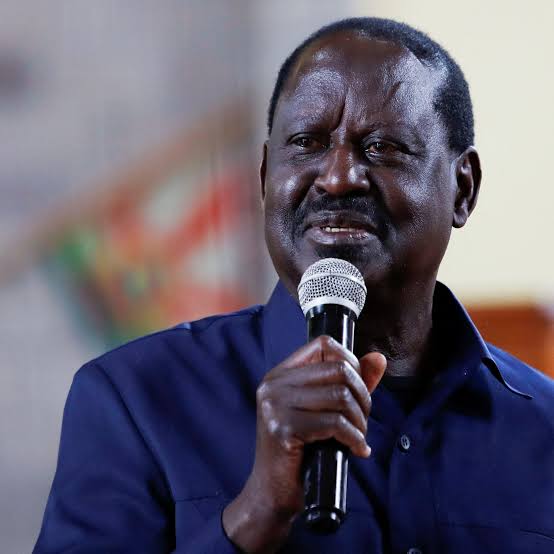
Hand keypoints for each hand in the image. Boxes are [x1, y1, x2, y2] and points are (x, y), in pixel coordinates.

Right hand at [222, 336, 386, 552]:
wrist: (274, 492)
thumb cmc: (302, 450)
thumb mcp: (326, 410)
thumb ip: (351, 382)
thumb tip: (379, 358)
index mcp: (280, 374)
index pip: (324, 345)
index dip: (351, 362)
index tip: (358, 389)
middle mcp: (273, 384)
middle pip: (338, 370)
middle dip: (362, 396)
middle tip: (362, 420)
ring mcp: (275, 405)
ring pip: (340, 396)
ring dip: (360, 420)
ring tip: (358, 436)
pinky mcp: (284, 428)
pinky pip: (335, 423)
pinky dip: (355, 438)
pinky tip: (356, 450)